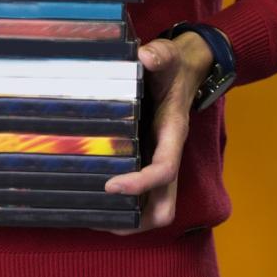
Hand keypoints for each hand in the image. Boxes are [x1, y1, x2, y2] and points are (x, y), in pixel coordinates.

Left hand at [104, 32, 212, 233]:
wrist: (185, 70)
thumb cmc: (173, 66)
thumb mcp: (168, 55)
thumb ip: (160, 55)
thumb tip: (146, 56)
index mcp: (173, 133)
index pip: (164, 170)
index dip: (140, 183)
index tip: (110, 185)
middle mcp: (169, 154)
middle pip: (165, 206)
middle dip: (137, 220)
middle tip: (100, 217)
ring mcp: (160, 161)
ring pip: (154, 207)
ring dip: (128, 220)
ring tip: (91, 216)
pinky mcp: (149, 160)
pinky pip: (142, 195)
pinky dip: (123, 205)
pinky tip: (93, 198)